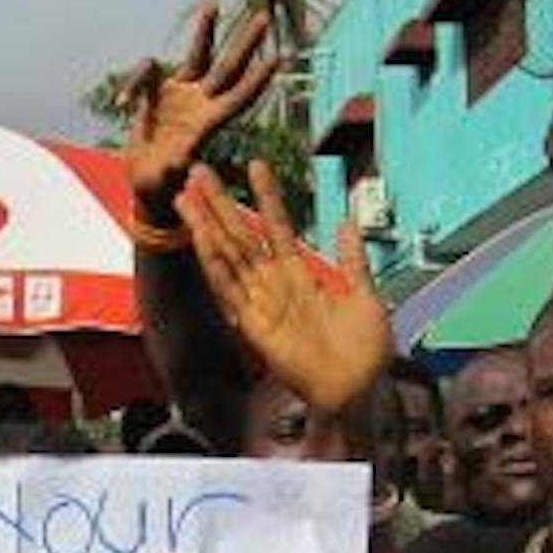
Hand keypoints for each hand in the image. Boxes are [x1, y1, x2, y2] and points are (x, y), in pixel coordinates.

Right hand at [119, 0, 279, 222]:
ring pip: (198, 55)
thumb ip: (174, 171)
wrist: (146, 179)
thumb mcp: (168, 181)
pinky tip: (121, 105)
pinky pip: (150, 72)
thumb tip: (179, 164)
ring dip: (206, 30)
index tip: (278, 60)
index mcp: (210, 124)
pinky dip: (134, 83)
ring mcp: (182, 94)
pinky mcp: (159, 92)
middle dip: (245, 41)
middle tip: (264, 16)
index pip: (239, 97)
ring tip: (214, 4)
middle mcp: (201, 103)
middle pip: (228, 66)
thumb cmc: (161, 185)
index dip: (257, 80)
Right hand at [176, 160, 389, 414]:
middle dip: (221, 203)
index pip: (278, 226)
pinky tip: (202, 239)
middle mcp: (275, 286)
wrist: (360, 389)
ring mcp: (262, 305)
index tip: (256, 164)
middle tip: (200, 170)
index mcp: (301, 276)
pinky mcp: (253, 327)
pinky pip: (229, 291)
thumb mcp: (364, 294)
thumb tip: (347, 221)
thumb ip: (352, 259)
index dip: (268, 196)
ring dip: (207, 226)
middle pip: (242, 236)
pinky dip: (215, 264)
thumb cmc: (364, 350)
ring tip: (188, 196)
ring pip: (228, 257)